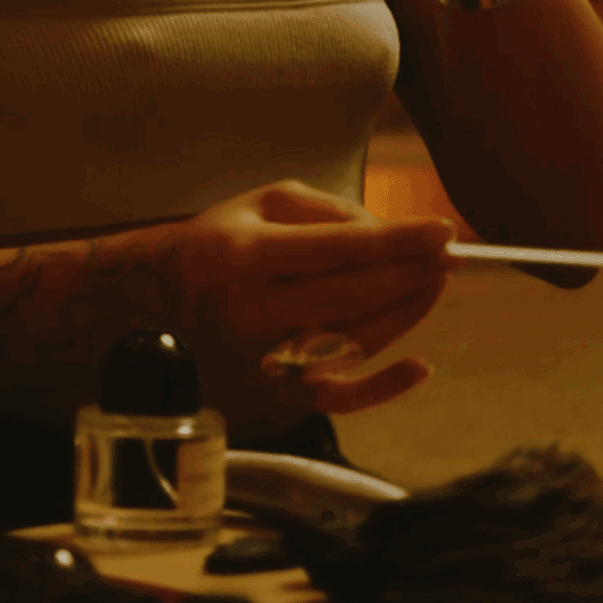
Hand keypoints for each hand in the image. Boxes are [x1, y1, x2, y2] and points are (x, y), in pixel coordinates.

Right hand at [173, 179, 450, 428]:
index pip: (339, 248)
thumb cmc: (219, 244)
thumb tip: (382, 235)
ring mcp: (265, 361)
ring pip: (355, 340)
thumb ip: (326, 211)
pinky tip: (419, 367)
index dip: (398, 240)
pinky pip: (337, 398)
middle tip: (450, 258)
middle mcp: (255, 311)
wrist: (152, 308)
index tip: (443, 231)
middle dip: (411, 274)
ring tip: (434, 284)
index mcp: (248, 256)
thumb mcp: (261, 203)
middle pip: (354, 295)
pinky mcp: (274, 396)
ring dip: (406, 313)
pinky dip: (382, 387)